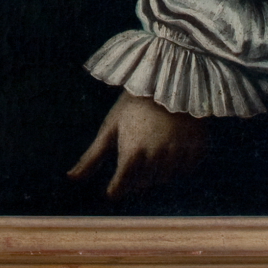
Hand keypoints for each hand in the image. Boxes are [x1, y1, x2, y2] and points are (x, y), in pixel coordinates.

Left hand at [67, 91, 205, 197]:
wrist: (169, 79)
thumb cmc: (133, 104)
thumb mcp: (110, 127)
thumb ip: (91, 157)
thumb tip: (71, 178)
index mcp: (131, 154)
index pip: (121, 187)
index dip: (116, 187)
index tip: (114, 187)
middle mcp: (156, 158)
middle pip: (143, 185)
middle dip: (137, 175)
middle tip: (137, 151)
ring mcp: (178, 156)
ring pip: (164, 179)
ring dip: (157, 169)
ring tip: (154, 143)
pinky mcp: (197, 151)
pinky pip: (184, 170)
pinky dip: (178, 162)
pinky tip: (172, 142)